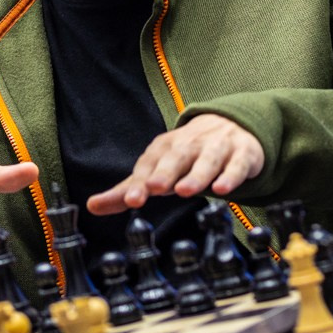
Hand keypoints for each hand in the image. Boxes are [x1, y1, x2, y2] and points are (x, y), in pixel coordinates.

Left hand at [85, 113, 263, 214]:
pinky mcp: (240, 154)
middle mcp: (188, 145)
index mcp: (164, 149)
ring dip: (196, 174)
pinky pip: (236, 165)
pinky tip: (224, 189)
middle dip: (165, 173)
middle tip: (155, 188)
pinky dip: (230, 176)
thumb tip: (92, 206)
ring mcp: (216, 147)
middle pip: (176, 158)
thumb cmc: (186, 155)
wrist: (230, 126)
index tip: (132, 200)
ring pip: (206, 160)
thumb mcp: (155, 170)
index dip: (140, 182)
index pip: (149, 165)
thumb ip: (127, 190)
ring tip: (186, 189)